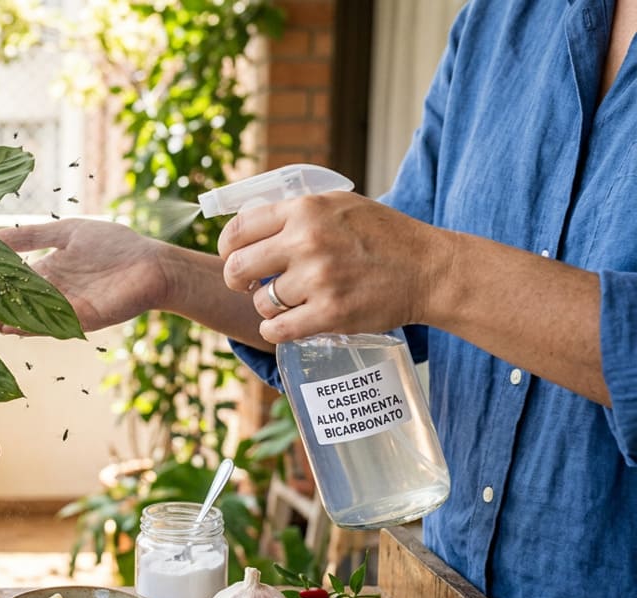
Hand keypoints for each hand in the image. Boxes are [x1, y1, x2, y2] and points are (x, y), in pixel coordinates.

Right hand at [0, 218, 173, 333]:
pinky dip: (27, 325)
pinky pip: (48, 324)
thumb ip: (31, 235)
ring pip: (23, 315)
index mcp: (46, 272)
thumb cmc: (116, 245)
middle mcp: (50, 294)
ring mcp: (63, 309)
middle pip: (9, 299)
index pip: (5, 278)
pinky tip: (6, 325)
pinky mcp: (80, 320)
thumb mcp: (67, 231)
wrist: (155, 264)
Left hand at [217, 192, 452, 343]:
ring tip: (289, 302)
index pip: (238, 229)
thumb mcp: (338, 206)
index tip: (233, 258)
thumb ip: (296, 213)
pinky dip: (275, 331)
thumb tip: (247, 225)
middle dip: (237, 280)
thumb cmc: (382, 236)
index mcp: (305, 210)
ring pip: (261, 302)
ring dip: (267, 307)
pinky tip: (287, 325)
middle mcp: (307, 241)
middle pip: (238, 268)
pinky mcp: (330, 314)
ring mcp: (318, 279)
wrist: (429, 269)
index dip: (228, 248)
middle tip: (247, 285)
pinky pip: (276, 330)